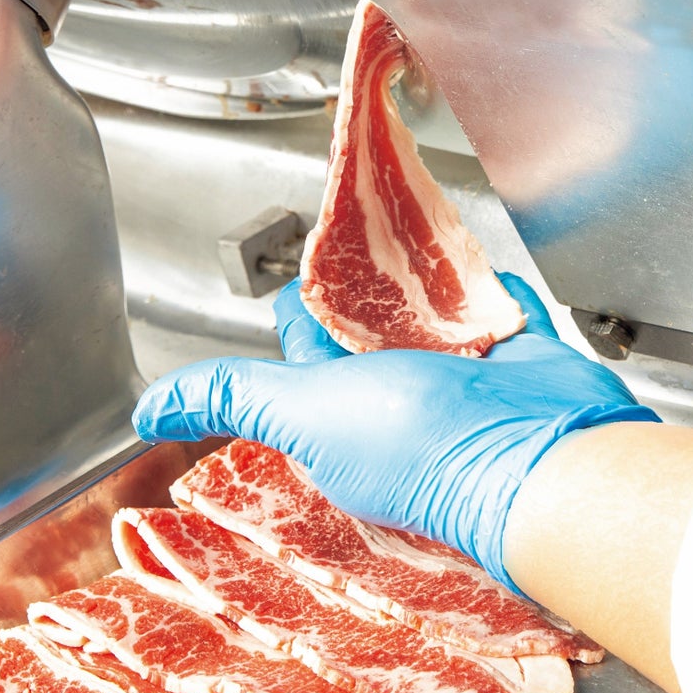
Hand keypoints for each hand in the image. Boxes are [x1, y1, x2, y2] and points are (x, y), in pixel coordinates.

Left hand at [132, 274, 657, 589]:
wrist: (544, 456)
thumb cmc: (427, 444)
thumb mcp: (303, 413)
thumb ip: (232, 396)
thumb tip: (148, 414)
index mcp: (345, 422)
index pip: (306, 357)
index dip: (295, 318)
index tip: (290, 286)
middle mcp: (402, 404)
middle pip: (369, 332)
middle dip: (357, 291)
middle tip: (345, 243)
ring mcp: (465, 385)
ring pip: (430, 320)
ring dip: (417, 284)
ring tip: (399, 236)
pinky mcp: (519, 362)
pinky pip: (496, 310)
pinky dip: (484, 286)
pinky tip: (469, 264)